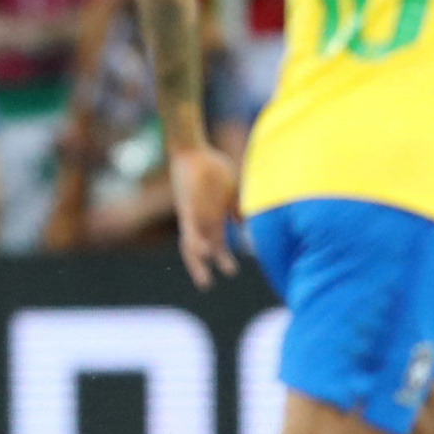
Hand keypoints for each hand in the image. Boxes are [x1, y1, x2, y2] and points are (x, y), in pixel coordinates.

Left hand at [169, 143, 240, 289]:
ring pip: (192, 246)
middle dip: (211, 265)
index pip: (217, 243)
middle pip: (206, 248)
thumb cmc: (212, 167)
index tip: (234, 270)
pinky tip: (202, 253)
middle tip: (218, 279)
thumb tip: (246, 224)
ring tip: (205, 282)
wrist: (192, 151)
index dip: (223, 258)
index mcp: (213, 217)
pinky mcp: (188, 209)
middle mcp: (202, 220)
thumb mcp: (232, 189)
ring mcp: (194, 216)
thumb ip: (239, 207)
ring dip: (198, 264)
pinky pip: (190, 229)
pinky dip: (196, 243)